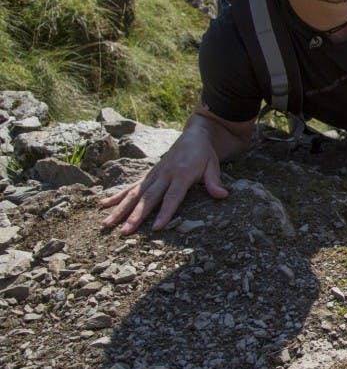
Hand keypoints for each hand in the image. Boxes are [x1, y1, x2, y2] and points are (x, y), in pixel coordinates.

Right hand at [99, 127, 228, 234]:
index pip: (172, 196)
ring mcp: (154, 175)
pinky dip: (117, 196)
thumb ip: (214, 181)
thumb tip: (222, 195)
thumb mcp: (213, 165)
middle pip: (148, 198)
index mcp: (181, 174)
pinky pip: (132, 187)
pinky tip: (102, 204)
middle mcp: (164, 175)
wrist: (193, 136)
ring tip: (106, 223)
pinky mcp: (148, 175)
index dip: (165, 212)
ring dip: (120, 209)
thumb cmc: (204, 154)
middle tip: (124, 232)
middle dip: (135, 216)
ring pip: (135, 194)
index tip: (156, 227)